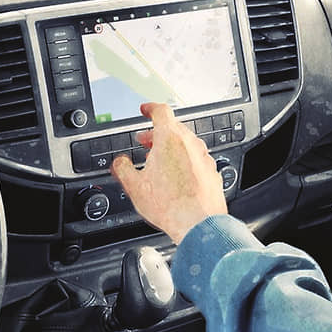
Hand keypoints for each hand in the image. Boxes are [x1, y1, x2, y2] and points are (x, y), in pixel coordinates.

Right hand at [110, 103, 227, 244]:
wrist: (198, 223)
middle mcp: (190, 144)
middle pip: (173, 127)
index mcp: (169, 139)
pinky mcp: (211, 171)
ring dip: (171, 147)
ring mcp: (203, 157)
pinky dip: (184, 161)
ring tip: (159, 161)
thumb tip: (119, 162)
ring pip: (186, 143)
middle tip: (145, 141)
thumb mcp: (134, 186)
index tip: (145, 110)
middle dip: (157, 132)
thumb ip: (122, 167)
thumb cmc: (169, 205)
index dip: (150, 108)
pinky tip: (176, 176)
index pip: (161, 111)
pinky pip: (195, 159)